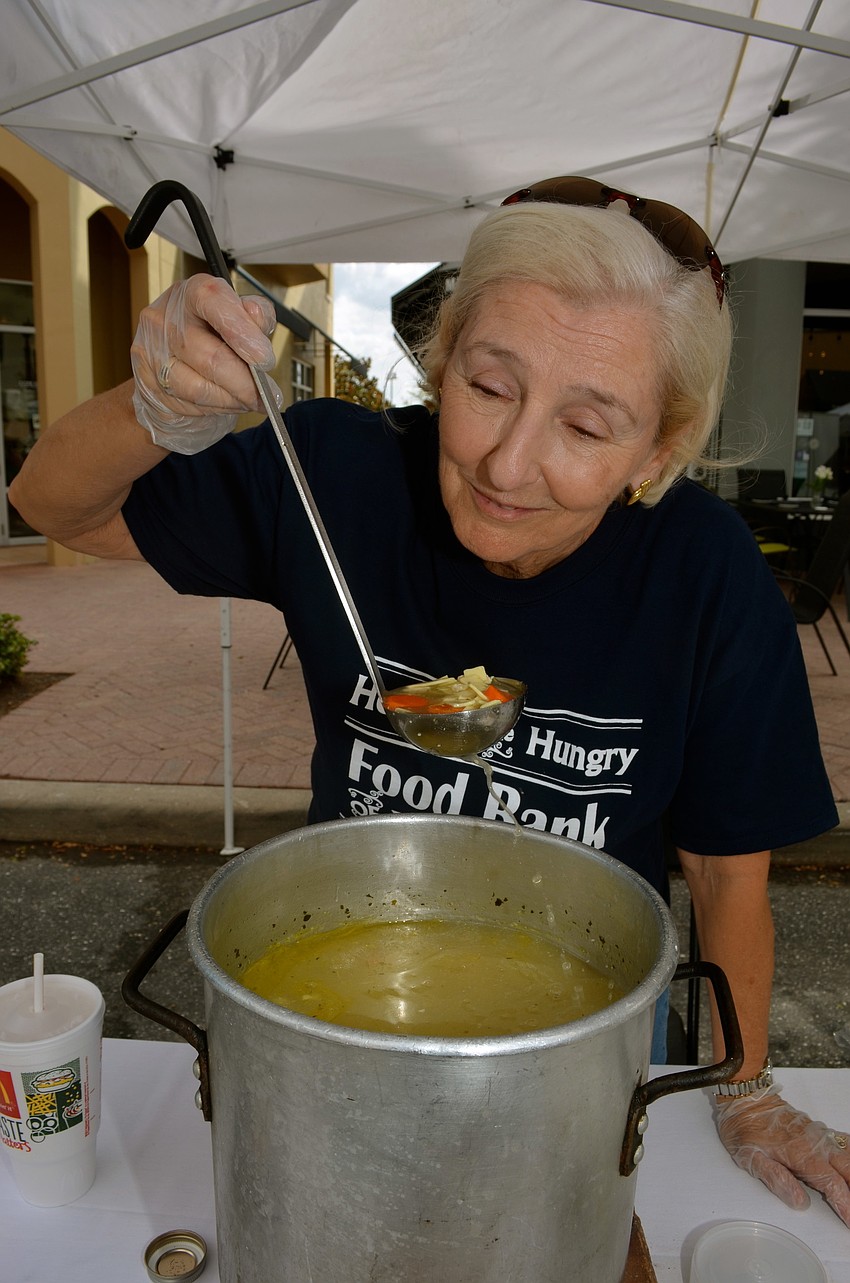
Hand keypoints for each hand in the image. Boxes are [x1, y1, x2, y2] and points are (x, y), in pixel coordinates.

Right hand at [130, 274, 279, 453]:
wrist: (172, 370)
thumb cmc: (212, 341)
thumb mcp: (239, 321)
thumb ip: (254, 317)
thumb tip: (257, 319)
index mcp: (190, 294)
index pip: (212, 300)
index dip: (242, 330)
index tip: (264, 359)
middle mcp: (164, 318)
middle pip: (211, 356)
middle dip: (246, 382)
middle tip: (267, 394)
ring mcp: (152, 352)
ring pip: (201, 387)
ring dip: (234, 400)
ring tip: (251, 401)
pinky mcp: (149, 384)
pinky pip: (191, 404)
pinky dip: (218, 408)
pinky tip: (229, 403)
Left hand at [715, 1088, 849, 1225]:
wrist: (744, 1096)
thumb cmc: (744, 1126)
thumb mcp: (751, 1157)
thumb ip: (777, 1180)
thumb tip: (800, 1202)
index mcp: (801, 1154)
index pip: (832, 1184)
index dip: (845, 1205)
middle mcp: (815, 1143)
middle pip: (848, 1169)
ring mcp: (818, 1135)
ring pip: (848, 1156)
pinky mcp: (816, 1129)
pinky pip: (842, 1143)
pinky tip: (849, 1165)